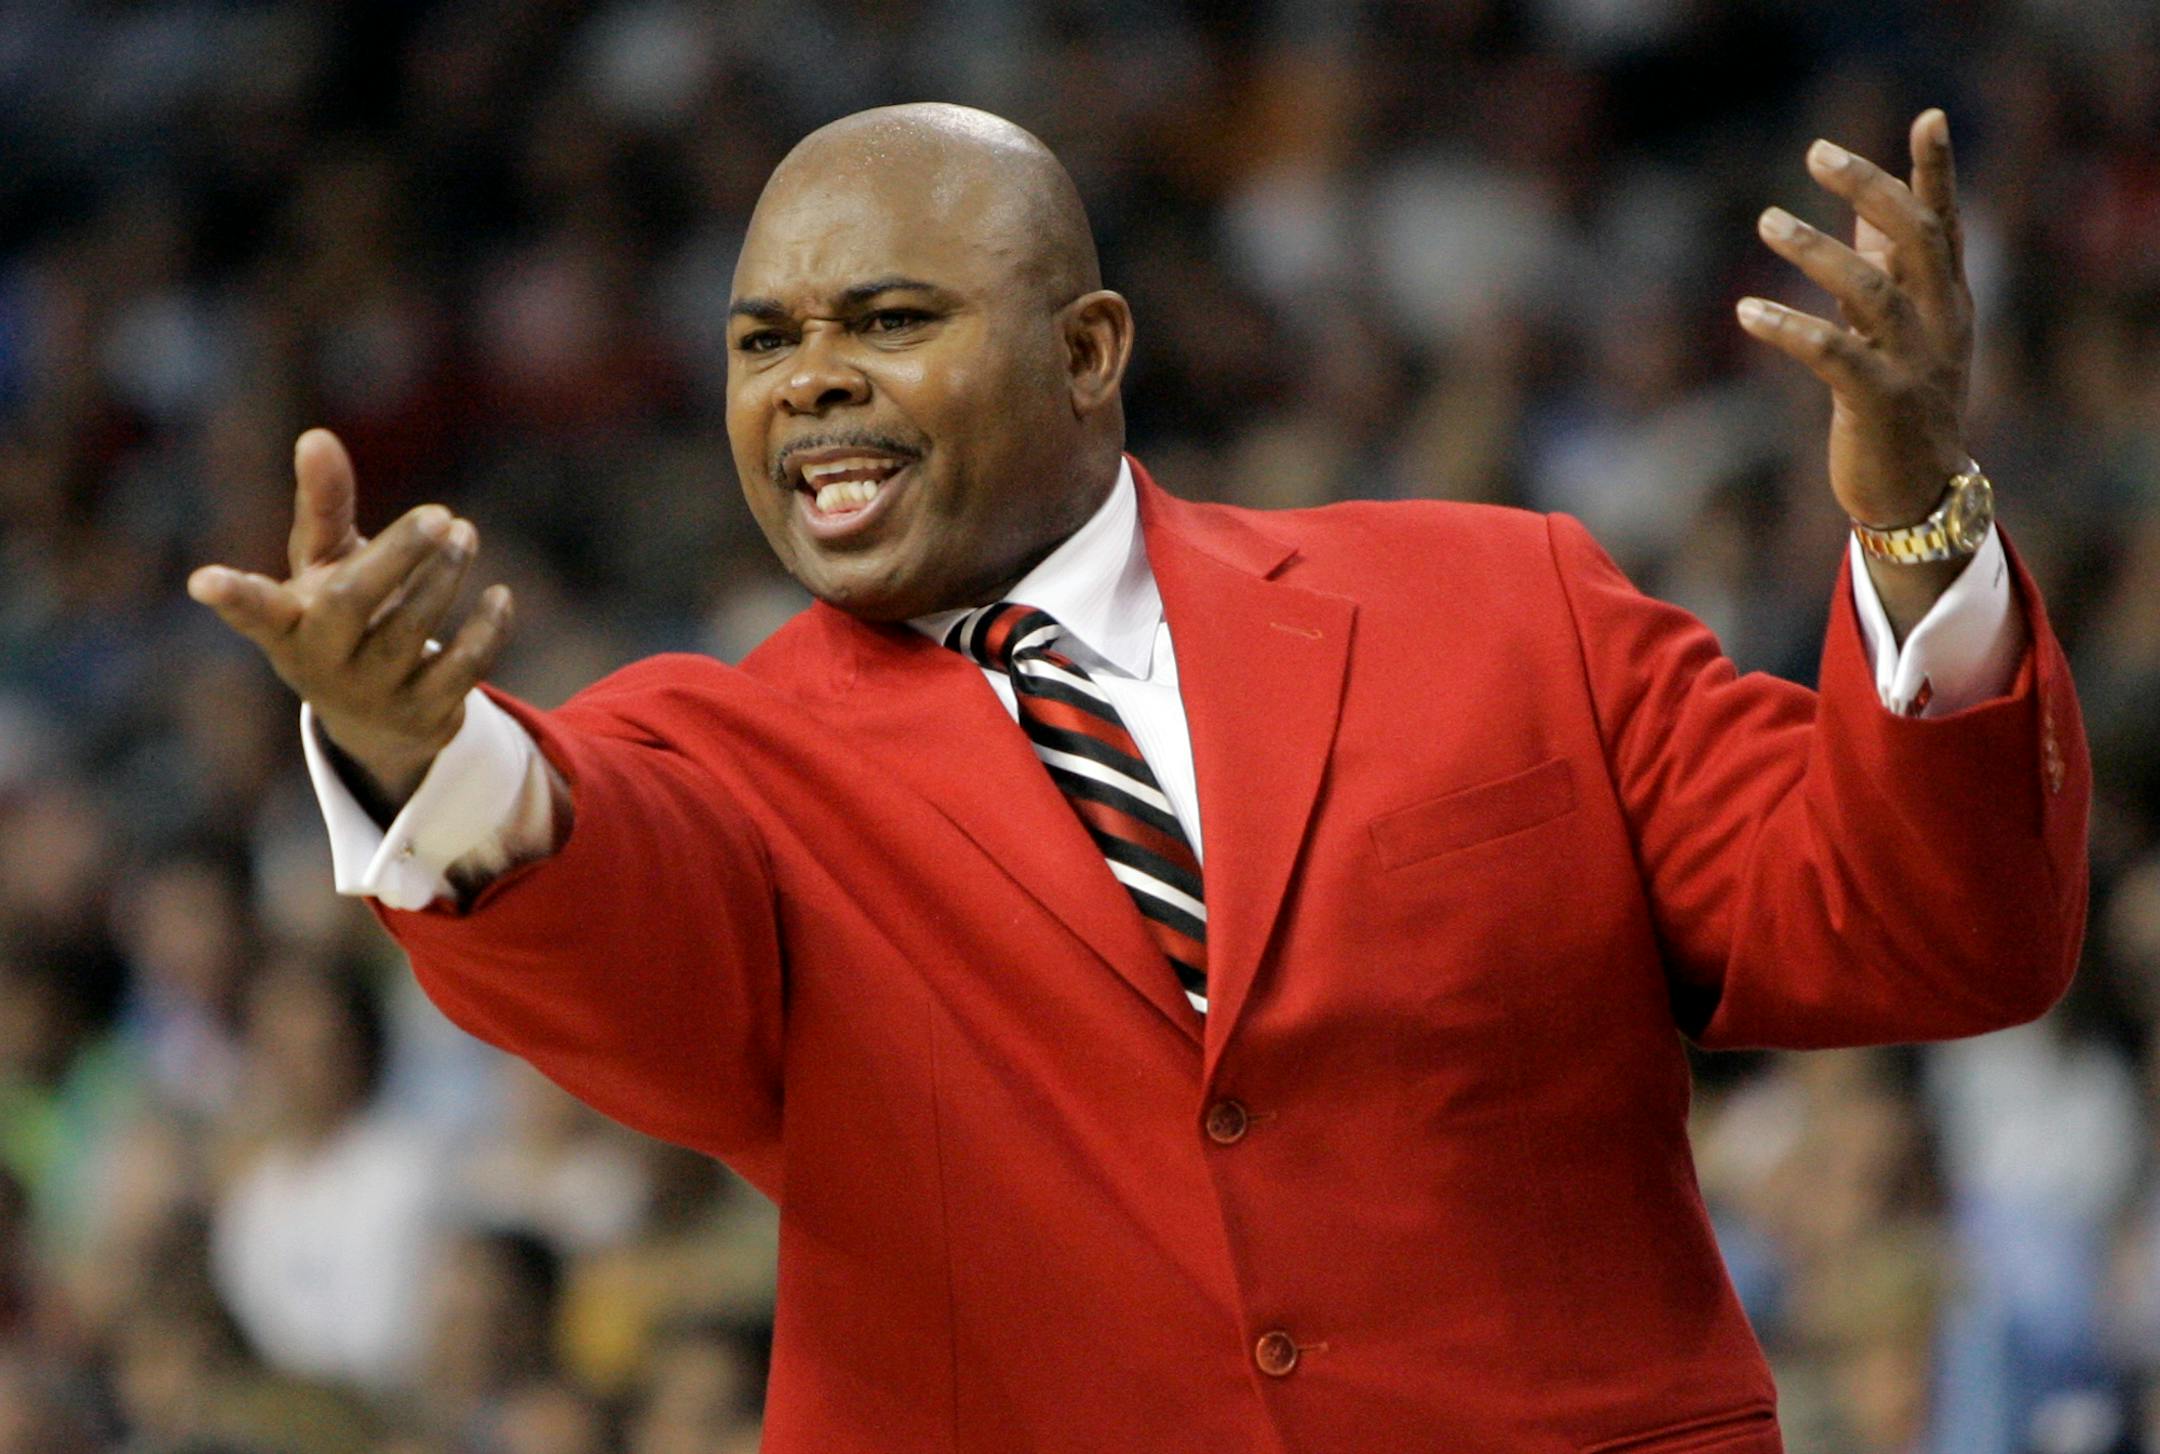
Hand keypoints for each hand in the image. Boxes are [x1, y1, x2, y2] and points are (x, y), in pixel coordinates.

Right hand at [188, 429, 514, 808]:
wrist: (381, 716)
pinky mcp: (424, 715)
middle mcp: (322, 663)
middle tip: (439, 514)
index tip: (202, 581)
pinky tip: (500, 595)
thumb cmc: (342, 615)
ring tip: (464, 533)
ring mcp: (372, 694)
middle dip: (398, 556)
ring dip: (444, 577)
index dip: (230, 596)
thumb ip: (323, 504)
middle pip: (353, 604)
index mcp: (287, 625)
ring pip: (412, 632)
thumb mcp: (326, 562)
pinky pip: (463, 669)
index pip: (253, 611)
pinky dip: (486, 629)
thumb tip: (316, 436)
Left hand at [1739, 110, 1975, 630]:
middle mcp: (1941, 322)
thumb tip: (1864, 210)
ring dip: (1816, 250)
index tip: (1928, 115)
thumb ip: (1887, 269)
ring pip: (1871, 288)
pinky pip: (1834, 352)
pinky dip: (1789, 326)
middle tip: (1817, 152)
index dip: (1937, 170)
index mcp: (1948, 300)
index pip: (1945, 222)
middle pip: (1914, 236)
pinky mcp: (1880, 402)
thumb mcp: (1903, 330)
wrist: (1918, 497)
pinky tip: (1746, 309)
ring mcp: (1915, 361)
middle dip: (1869, 188)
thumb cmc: (1902, 404)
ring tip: (1767, 221)